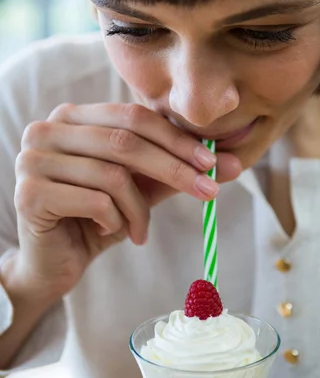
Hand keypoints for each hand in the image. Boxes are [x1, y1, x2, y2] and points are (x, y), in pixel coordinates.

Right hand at [13, 103, 241, 301]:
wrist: (54, 260)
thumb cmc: (98, 217)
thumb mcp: (141, 188)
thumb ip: (177, 171)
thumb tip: (233, 163)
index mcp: (74, 117)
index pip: (133, 116)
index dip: (176, 138)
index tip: (212, 162)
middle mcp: (47, 129)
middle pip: (126, 141)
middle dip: (175, 168)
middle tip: (208, 191)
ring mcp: (33, 160)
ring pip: (113, 175)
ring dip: (139, 209)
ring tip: (141, 230)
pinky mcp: (29, 194)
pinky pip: (94, 201)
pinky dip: (115, 221)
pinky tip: (112, 231)